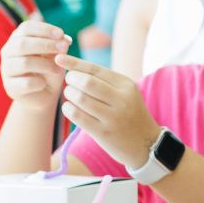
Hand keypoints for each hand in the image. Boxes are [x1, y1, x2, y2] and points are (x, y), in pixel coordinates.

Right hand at [0, 19, 71, 115]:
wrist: (44, 94)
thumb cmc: (50, 69)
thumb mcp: (57, 54)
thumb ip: (59, 44)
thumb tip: (64, 39)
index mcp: (17, 39)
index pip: (26, 28)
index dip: (44, 29)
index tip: (61, 34)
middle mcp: (8, 52)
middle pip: (22, 44)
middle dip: (45, 45)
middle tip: (63, 48)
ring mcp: (6, 70)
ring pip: (24, 63)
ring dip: (46, 65)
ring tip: (59, 70)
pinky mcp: (10, 87)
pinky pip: (26, 83)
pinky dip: (40, 83)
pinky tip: (44, 84)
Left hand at [55, 54, 162, 169]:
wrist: (144, 143)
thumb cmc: (128, 114)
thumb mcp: (124, 93)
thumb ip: (104, 82)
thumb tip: (72, 68)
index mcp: (126, 85)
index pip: (95, 69)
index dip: (75, 63)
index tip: (59, 59)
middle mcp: (122, 99)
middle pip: (87, 82)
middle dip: (71, 79)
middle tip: (68, 82)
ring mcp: (113, 117)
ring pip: (80, 99)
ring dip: (69, 94)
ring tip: (69, 95)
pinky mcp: (103, 132)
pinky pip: (78, 116)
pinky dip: (68, 109)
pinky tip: (69, 108)